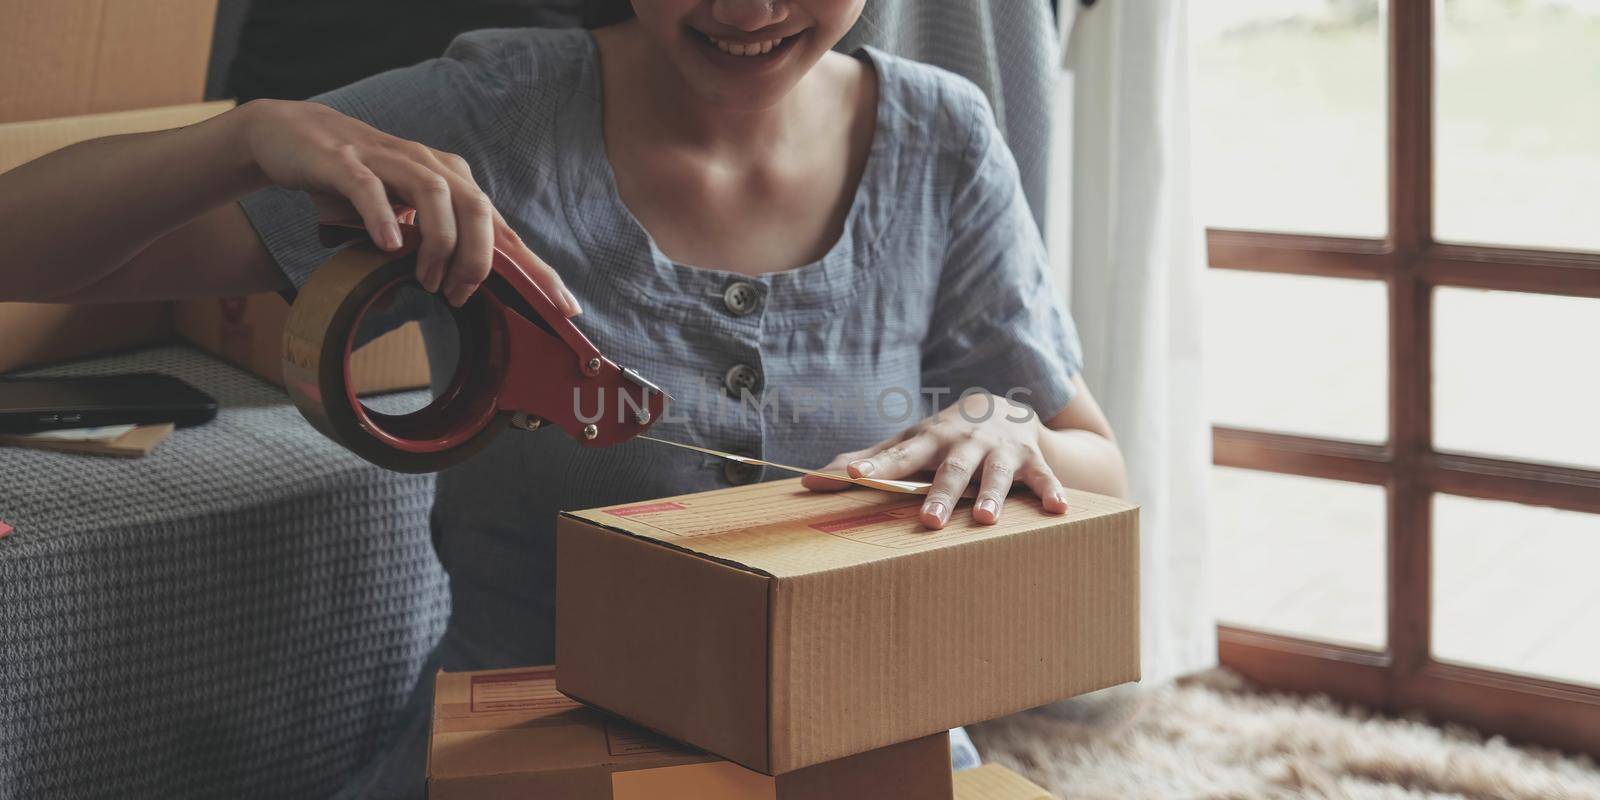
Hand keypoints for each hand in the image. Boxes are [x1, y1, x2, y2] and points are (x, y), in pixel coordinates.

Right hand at [238, 99, 579, 312]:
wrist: (295, 137)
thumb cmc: (362, 182)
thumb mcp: (406, 216)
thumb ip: (435, 245)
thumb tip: (459, 291)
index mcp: (453, 182)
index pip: (503, 229)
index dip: (536, 268)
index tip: (564, 306)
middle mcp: (431, 166)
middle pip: (477, 208)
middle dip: (478, 259)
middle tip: (459, 295)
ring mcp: (388, 160)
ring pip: (434, 195)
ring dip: (438, 245)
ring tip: (429, 282)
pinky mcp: (345, 161)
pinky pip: (370, 188)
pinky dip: (383, 216)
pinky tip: (388, 245)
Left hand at [802, 392, 1070, 528]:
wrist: (1004, 407)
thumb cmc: (944, 437)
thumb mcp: (908, 444)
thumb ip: (866, 462)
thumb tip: (809, 481)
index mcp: (928, 440)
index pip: (898, 454)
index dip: (875, 464)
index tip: (851, 475)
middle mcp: (963, 442)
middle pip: (948, 469)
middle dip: (939, 493)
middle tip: (927, 520)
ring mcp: (999, 450)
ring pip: (994, 473)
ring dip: (991, 494)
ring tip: (985, 520)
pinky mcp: (1031, 460)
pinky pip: (1043, 476)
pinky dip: (1052, 491)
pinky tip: (1059, 510)